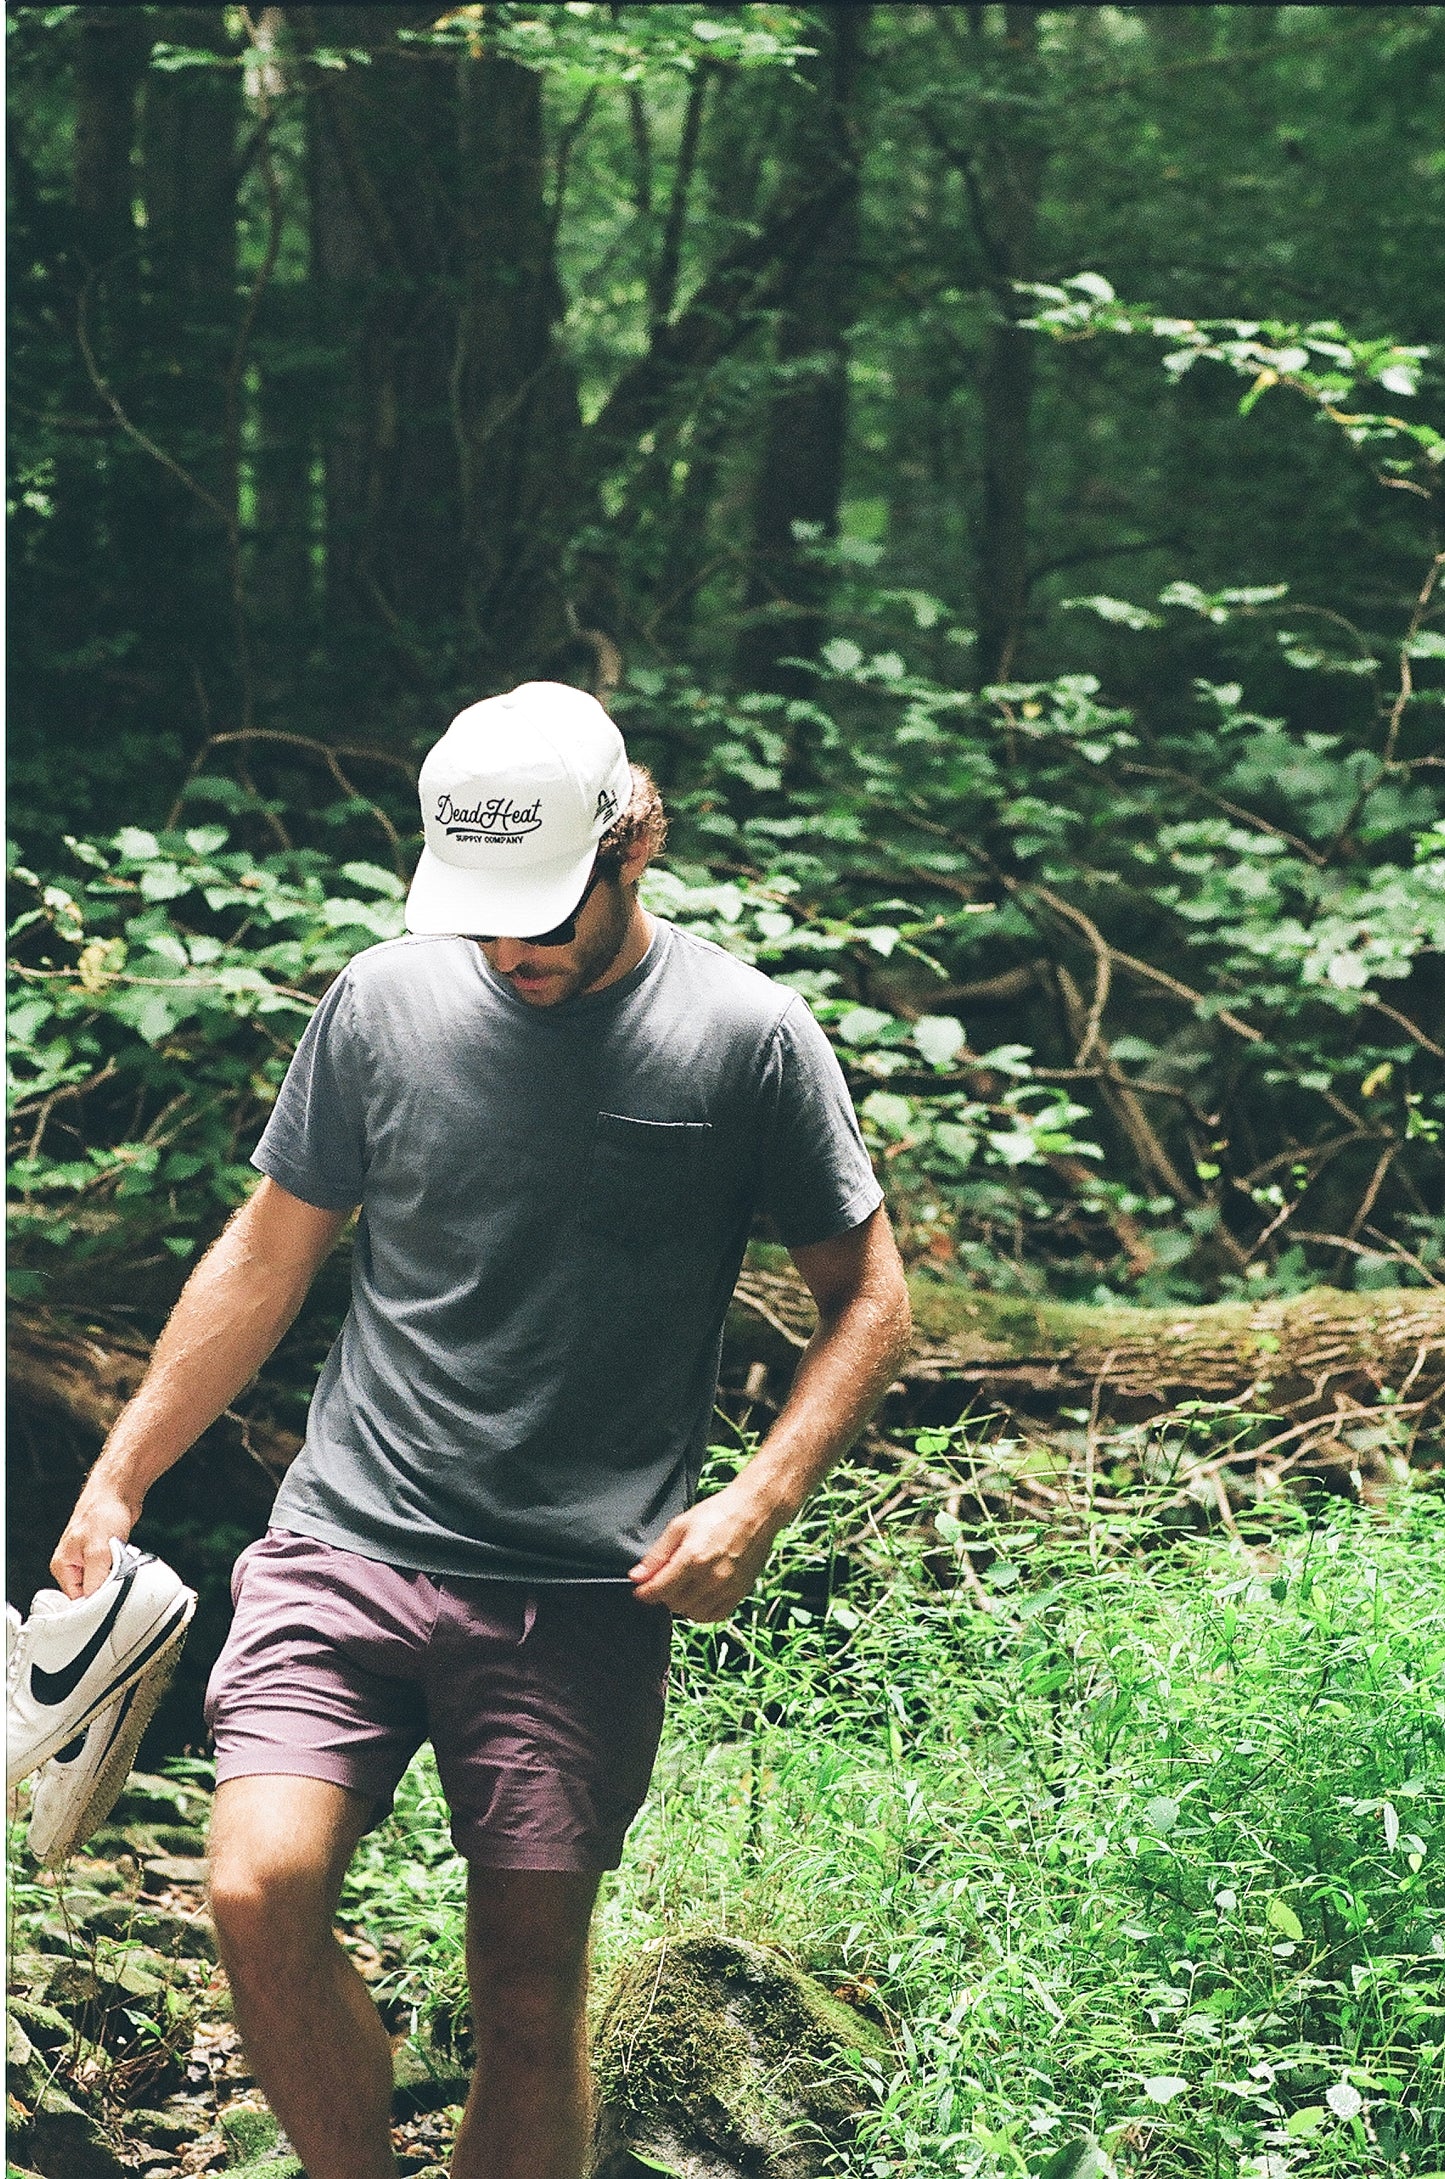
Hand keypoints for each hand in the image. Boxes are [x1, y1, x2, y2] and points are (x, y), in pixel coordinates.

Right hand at [50, 1485, 136, 1598]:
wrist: (118, 1490)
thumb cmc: (103, 1512)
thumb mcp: (98, 1551)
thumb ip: (95, 1580)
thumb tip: (94, 1602)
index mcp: (62, 1566)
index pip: (76, 1599)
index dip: (94, 1601)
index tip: (109, 1598)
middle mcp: (72, 1564)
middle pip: (90, 1591)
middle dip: (106, 1585)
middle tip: (117, 1573)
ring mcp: (87, 1558)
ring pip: (103, 1580)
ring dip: (115, 1575)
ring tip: (120, 1559)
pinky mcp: (102, 1553)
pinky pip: (112, 1570)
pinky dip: (120, 1566)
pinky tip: (124, 1556)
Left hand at [628, 1480, 782, 1621]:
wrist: (755, 1512)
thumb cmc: (717, 1513)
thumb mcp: (680, 1526)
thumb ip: (657, 1554)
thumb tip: (637, 1577)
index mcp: (693, 1558)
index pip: (660, 1590)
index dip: (644, 1593)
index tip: (639, 1591)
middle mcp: (711, 1577)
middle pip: (674, 1603)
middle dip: (664, 1595)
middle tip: (665, 1580)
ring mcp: (727, 1588)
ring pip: (692, 1613)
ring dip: (682, 1604)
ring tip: (683, 1586)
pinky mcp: (740, 1593)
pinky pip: (714, 1615)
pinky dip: (702, 1611)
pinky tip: (699, 1596)